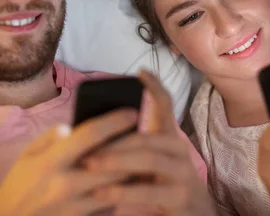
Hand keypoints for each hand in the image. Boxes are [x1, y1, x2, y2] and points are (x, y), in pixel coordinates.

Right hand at [0, 109, 138, 215]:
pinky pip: (109, 207)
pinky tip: (124, 185)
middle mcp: (65, 184)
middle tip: (146, 137)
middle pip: (112, 161)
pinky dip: (119, 194)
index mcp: (51, 160)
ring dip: (130, 172)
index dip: (114, 121)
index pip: (90, 135)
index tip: (132, 112)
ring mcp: (75, 207)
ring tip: (141, 159)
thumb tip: (73, 127)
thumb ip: (51, 138)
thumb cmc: (17, 188)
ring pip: (116, 185)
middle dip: (131, 148)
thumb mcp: (27, 157)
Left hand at [83, 71, 215, 215]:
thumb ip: (131, 148)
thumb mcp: (148, 164)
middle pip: (146, 136)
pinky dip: (122, 192)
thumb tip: (94, 135)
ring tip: (89, 164)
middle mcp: (178, 151)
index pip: (166, 105)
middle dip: (114, 140)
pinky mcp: (181, 197)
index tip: (140, 72)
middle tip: (86, 146)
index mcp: (169, 139)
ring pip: (148, 159)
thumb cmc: (162, 186)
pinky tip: (101, 193)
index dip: (155, 87)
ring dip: (115, 160)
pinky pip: (148, 191)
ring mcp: (183, 173)